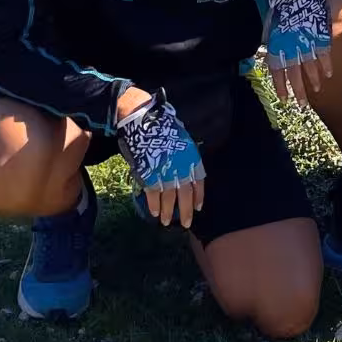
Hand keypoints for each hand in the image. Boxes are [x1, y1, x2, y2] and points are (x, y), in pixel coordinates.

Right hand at [117, 93, 206, 228]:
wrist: (142, 118)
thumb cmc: (163, 126)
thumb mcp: (182, 139)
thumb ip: (185, 157)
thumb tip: (187, 173)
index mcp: (190, 156)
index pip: (199, 181)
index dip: (198, 196)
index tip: (198, 208)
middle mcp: (180, 165)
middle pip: (185, 193)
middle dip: (185, 210)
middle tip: (185, 224)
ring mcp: (164, 170)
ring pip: (169, 197)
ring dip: (167, 211)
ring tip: (165, 222)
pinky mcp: (148, 173)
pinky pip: (152, 193)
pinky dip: (153, 204)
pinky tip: (154, 212)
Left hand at [265, 0, 332, 105]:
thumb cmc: (283, 6)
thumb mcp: (272, 24)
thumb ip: (274, 41)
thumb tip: (273, 55)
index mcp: (277, 43)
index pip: (277, 70)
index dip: (280, 86)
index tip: (284, 99)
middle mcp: (291, 45)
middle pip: (294, 73)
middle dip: (298, 90)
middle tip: (301, 104)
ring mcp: (306, 41)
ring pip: (310, 66)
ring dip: (313, 80)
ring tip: (316, 90)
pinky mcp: (319, 35)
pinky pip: (323, 53)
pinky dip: (325, 64)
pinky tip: (328, 74)